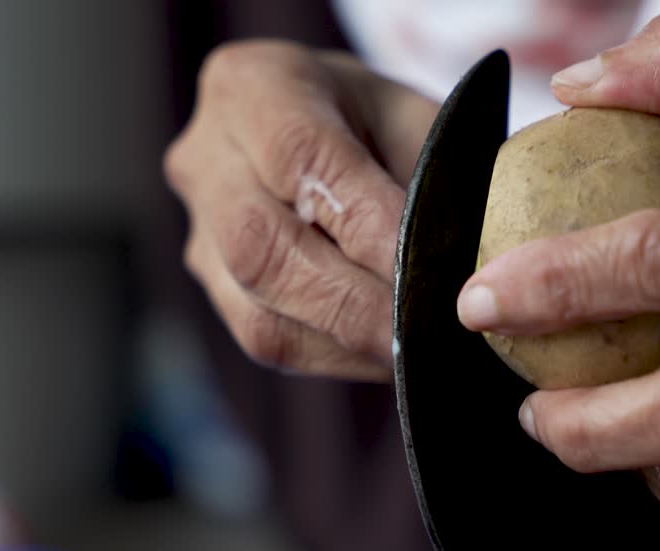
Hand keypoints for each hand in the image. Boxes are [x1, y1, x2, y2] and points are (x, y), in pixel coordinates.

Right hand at [164, 41, 439, 381]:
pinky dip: (337, 355)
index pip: (301, 159)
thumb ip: (431, 180)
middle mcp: (205, 157)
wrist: (329, 132)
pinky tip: (386, 355)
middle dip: (355, 302)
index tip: (427, 270)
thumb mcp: (415, 121)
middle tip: (425, 332)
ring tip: (415, 350)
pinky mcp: (214, 288)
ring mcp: (198, 230)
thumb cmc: (382, 124)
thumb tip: (460, 267)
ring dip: (348, 341)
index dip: (367, 225)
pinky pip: (268, 339)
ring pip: (257, 310)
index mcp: (253, 85)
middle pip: (262, 246)